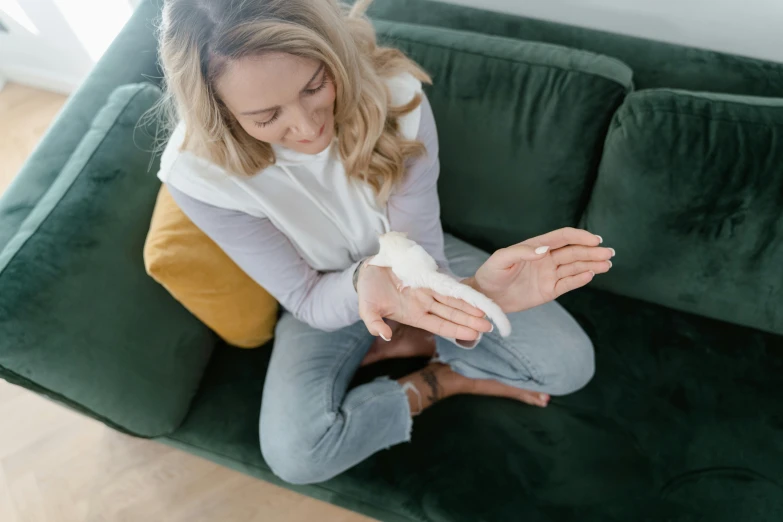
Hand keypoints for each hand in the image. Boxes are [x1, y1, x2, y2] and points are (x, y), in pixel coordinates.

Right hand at [357, 262, 491, 341]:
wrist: (368, 269)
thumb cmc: (368, 292)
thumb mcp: (367, 309)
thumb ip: (374, 324)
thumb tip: (384, 336)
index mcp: (414, 315)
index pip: (440, 325)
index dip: (457, 330)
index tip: (474, 335)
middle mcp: (424, 304)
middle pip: (452, 313)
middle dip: (470, 320)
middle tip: (489, 327)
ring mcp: (427, 290)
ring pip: (453, 299)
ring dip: (469, 306)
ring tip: (487, 312)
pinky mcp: (427, 275)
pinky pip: (447, 283)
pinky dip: (460, 289)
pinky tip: (474, 293)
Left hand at [466, 228, 614, 313]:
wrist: (486, 297)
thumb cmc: (491, 274)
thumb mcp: (501, 259)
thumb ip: (521, 252)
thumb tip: (543, 250)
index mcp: (536, 246)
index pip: (563, 237)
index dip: (579, 236)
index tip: (595, 239)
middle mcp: (546, 258)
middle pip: (574, 252)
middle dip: (592, 251)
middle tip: (609, 253)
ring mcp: (549, 274)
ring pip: (575, 267)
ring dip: (591, 264)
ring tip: (607, 264)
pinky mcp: (549, 290)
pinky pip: (568, 283)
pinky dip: (580, 279)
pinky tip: (591, 275)